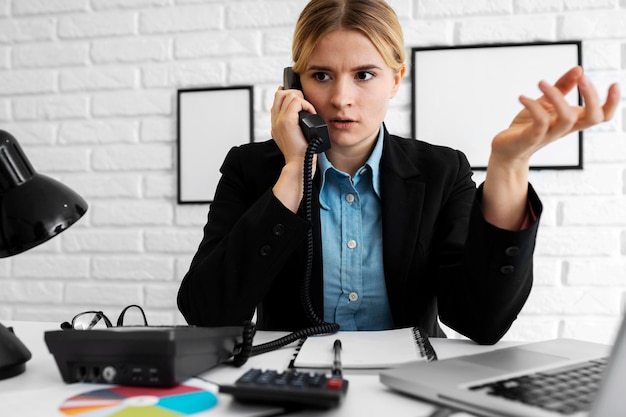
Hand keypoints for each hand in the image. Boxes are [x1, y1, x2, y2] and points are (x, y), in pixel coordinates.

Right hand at [270, 87, 317, 165]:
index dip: (289, 96)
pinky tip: (312, 113)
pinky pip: (296, 102)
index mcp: (276, 124)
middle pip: (280, 94)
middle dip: (295, 95)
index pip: (277, 100)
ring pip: (288, 95)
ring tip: (309, 111)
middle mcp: (275, 121)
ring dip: (302, 100)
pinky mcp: (287, 121)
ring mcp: (279, 120)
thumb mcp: (296, 137)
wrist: (299, 165)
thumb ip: (295, 125)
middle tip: (305, 105)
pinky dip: (307, 105)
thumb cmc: (301, 154)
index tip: (300, 101)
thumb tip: (304, 114)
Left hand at [482, 66, 619, 229]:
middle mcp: (564, 128)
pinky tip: (522, 97)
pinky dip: (533, 106)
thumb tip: (579, 70)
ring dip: (558, 96)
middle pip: (592, 118)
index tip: (614, 83)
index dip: (612, 102)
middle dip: (592, 97)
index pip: (601, 116)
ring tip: (541, 83)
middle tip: (582, 78)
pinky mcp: (532, 138)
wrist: (506, 149)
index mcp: (572, 120)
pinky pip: (540, 123)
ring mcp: (549, 134)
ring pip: (567, 118)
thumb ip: (562, 87)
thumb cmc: (528, 126)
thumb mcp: (545, 104)